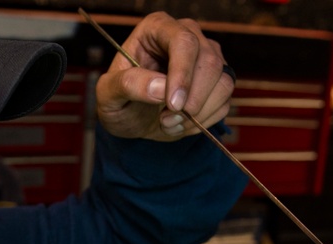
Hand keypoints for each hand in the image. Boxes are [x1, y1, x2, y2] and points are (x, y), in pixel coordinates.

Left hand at [94, 12, 233, 141]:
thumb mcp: (108, 94)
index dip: (182, 74)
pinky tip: (180, 125)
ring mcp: (206, 59)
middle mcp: (187, 37)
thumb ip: (129, 85)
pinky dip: (204, 121)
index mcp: (157, 28)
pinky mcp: (216, 82)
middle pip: (209, 62)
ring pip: (223, 82)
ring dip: (198, 113)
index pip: (184, 42)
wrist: (131, 119)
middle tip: (165, 120)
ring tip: (169, 123)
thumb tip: (160, 87)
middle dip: (191, 100)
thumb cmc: (118, 100)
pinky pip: (224, 102)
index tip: (174, 104)